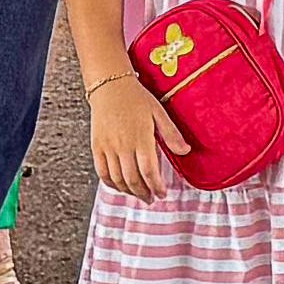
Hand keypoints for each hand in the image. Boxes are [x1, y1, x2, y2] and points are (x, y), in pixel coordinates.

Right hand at [91, 77, 193, 200]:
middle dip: (144, 193)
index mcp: (141, 137)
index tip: (162, 194)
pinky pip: (102, 172)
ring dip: (129, 191)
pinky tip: (120, 186)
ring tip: (139, 194)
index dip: (156, 186)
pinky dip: (111, 183)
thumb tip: (186, 151)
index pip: (149, 170)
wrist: (109, 85)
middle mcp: (123, 145)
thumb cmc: (136, 97)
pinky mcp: (97, 146)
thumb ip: (172, 134)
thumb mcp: (159, 112)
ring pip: (117, 179)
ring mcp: (108, 147)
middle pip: (133, 179)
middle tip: (151, 199)